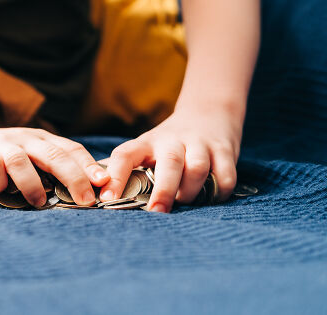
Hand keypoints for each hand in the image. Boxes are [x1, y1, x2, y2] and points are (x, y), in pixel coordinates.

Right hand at [0, 122, 109, 206]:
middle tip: (85, 200)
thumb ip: (52, 171)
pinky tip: (0, 192)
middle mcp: (24, 139)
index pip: (71, 149)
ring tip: (39, 203)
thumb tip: (90, 193)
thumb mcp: (30, 158)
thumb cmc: (2, 158)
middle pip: (53, 154)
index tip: (105, 184)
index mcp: (42, 139)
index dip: (89, 166)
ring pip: (21, 160)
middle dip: (72, 177)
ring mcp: (1, 144)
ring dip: (33, 184)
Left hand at [99, 104, 242, 212]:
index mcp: (146, 143)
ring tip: (184, 201)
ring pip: (197, 167)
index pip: (125, 154)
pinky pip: (225, 176)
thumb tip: (101, 196)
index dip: (115, 176)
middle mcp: (172, 141)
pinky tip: (211, 198)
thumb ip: (129, 170)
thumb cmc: (168, 143)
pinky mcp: (224, 150)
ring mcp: (200, 144)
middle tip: (156, 212)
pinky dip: (219, 192)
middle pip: (169, 163)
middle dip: (163, 190)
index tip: (108, 199)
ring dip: (191, 190)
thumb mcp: (146, 149)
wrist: (207, 113)